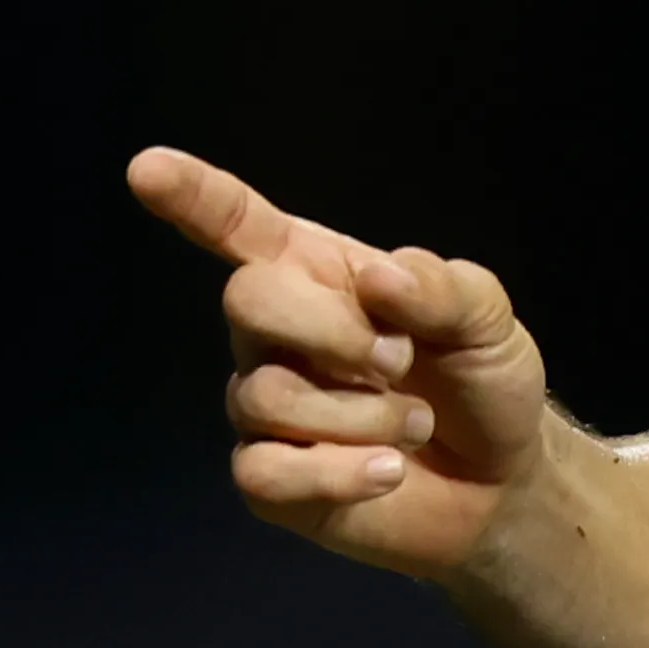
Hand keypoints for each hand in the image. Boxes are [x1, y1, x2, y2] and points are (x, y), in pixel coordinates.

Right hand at [126, 146, 552, 579]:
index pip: (239, 226)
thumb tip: (378, 277)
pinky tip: (388, 469)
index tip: (147, 168)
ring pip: (264, 395)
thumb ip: (442, 287)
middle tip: (399, 360)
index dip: (193, 196)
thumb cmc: (481, 380)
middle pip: (246, 300)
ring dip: (361, 414)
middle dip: (333, 330)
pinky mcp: (270, 477)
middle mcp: (276, 334)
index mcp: (318, 273)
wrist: (501, 479)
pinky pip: (265, 472)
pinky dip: (339, 473)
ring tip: (413, 424)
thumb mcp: (487, 319)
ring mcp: (266, 406)